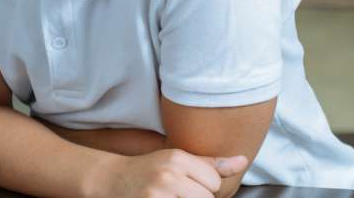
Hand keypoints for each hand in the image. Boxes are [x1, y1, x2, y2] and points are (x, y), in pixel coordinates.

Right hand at [91, 149, 248, 197]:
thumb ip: (210, 164)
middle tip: (177, 192)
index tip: (186, 183)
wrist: (111, 179)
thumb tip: (242, 160)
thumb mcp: (176, 161)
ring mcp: (158, 195)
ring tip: (171, 197)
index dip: (204, 186)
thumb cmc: (148, 171)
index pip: (215, 182)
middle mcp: (168, 175)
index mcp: (177, 158)